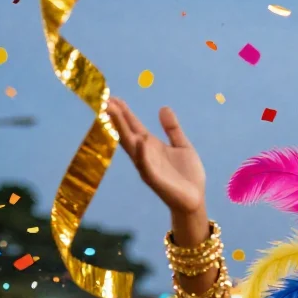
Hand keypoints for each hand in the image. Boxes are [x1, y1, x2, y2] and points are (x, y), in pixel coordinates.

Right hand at [106, 99, 205, 217]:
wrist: (194, 200)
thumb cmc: (187, 175)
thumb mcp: (182, 145)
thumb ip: (172, 129)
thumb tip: (163, 108)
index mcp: (150, 145)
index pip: (132, 125)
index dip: (123, 111)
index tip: (111, 97)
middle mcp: (144, 155)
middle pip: (126, 132)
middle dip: (115, 117)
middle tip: (103, 100)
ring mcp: (148, 167)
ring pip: (131, 146)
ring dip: (121, 129)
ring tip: (112, 112)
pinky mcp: (156, 180)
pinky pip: (147, 166)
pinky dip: (142, 154)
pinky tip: (140, 141)